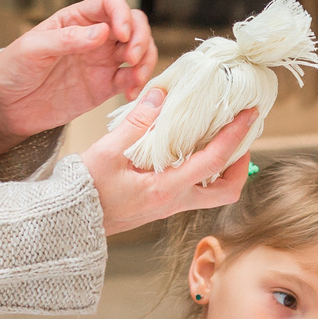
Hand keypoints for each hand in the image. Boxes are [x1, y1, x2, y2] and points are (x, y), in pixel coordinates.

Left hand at [0, 0, 157, 157]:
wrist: (7, 106)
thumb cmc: (14, 69)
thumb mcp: (32, 49)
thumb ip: (66, 39)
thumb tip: (103, 32)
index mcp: (76, 19)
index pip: (111, 3)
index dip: (122, 14)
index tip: (121, 35)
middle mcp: (95, 36)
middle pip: (134, 24)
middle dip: (140, 38)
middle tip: (132, 58)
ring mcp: (103, 61)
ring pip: (140, 50)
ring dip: (146, 60)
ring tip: (134, 78)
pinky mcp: (106, 86)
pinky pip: (132, 79)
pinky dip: (138, 83)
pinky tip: (130, 93)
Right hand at [79, 87, 254, 235]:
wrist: (68, 222)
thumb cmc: (84, 191)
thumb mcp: (107, 152)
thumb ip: (136, 123)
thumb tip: (161, 96)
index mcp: (165, 189)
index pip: (213, 162)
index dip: (235, 136)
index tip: (249, 115)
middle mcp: (172, 202)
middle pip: (225, 192)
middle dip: (240, 165)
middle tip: (240, 136)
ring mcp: (167, 207)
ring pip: (210, 194)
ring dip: (223, 169)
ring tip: (219, 138)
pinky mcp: (159, 205)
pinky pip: (192, 190)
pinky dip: (202, 170)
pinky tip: (190, 148)